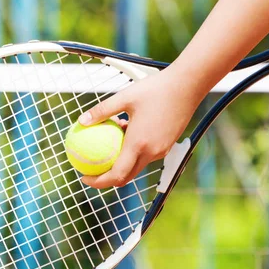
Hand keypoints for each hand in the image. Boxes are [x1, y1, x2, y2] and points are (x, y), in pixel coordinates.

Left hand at [78, 66, 204, 188]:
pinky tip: (127, 132)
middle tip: (92, 169)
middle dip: (107, 178)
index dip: (99, 182)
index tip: (85, 177)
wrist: (187, 86)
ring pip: (136, 166)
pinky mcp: (167, 146)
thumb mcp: (124, 97)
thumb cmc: (155, 89)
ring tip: (109, 144)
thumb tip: (82, 120)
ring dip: (121, 162)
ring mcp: (161, 151)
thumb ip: (102, 111)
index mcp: (139, 144)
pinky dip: (134, 152)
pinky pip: (146, 156)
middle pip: (126, 177)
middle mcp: (151, 152)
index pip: (116, 174)